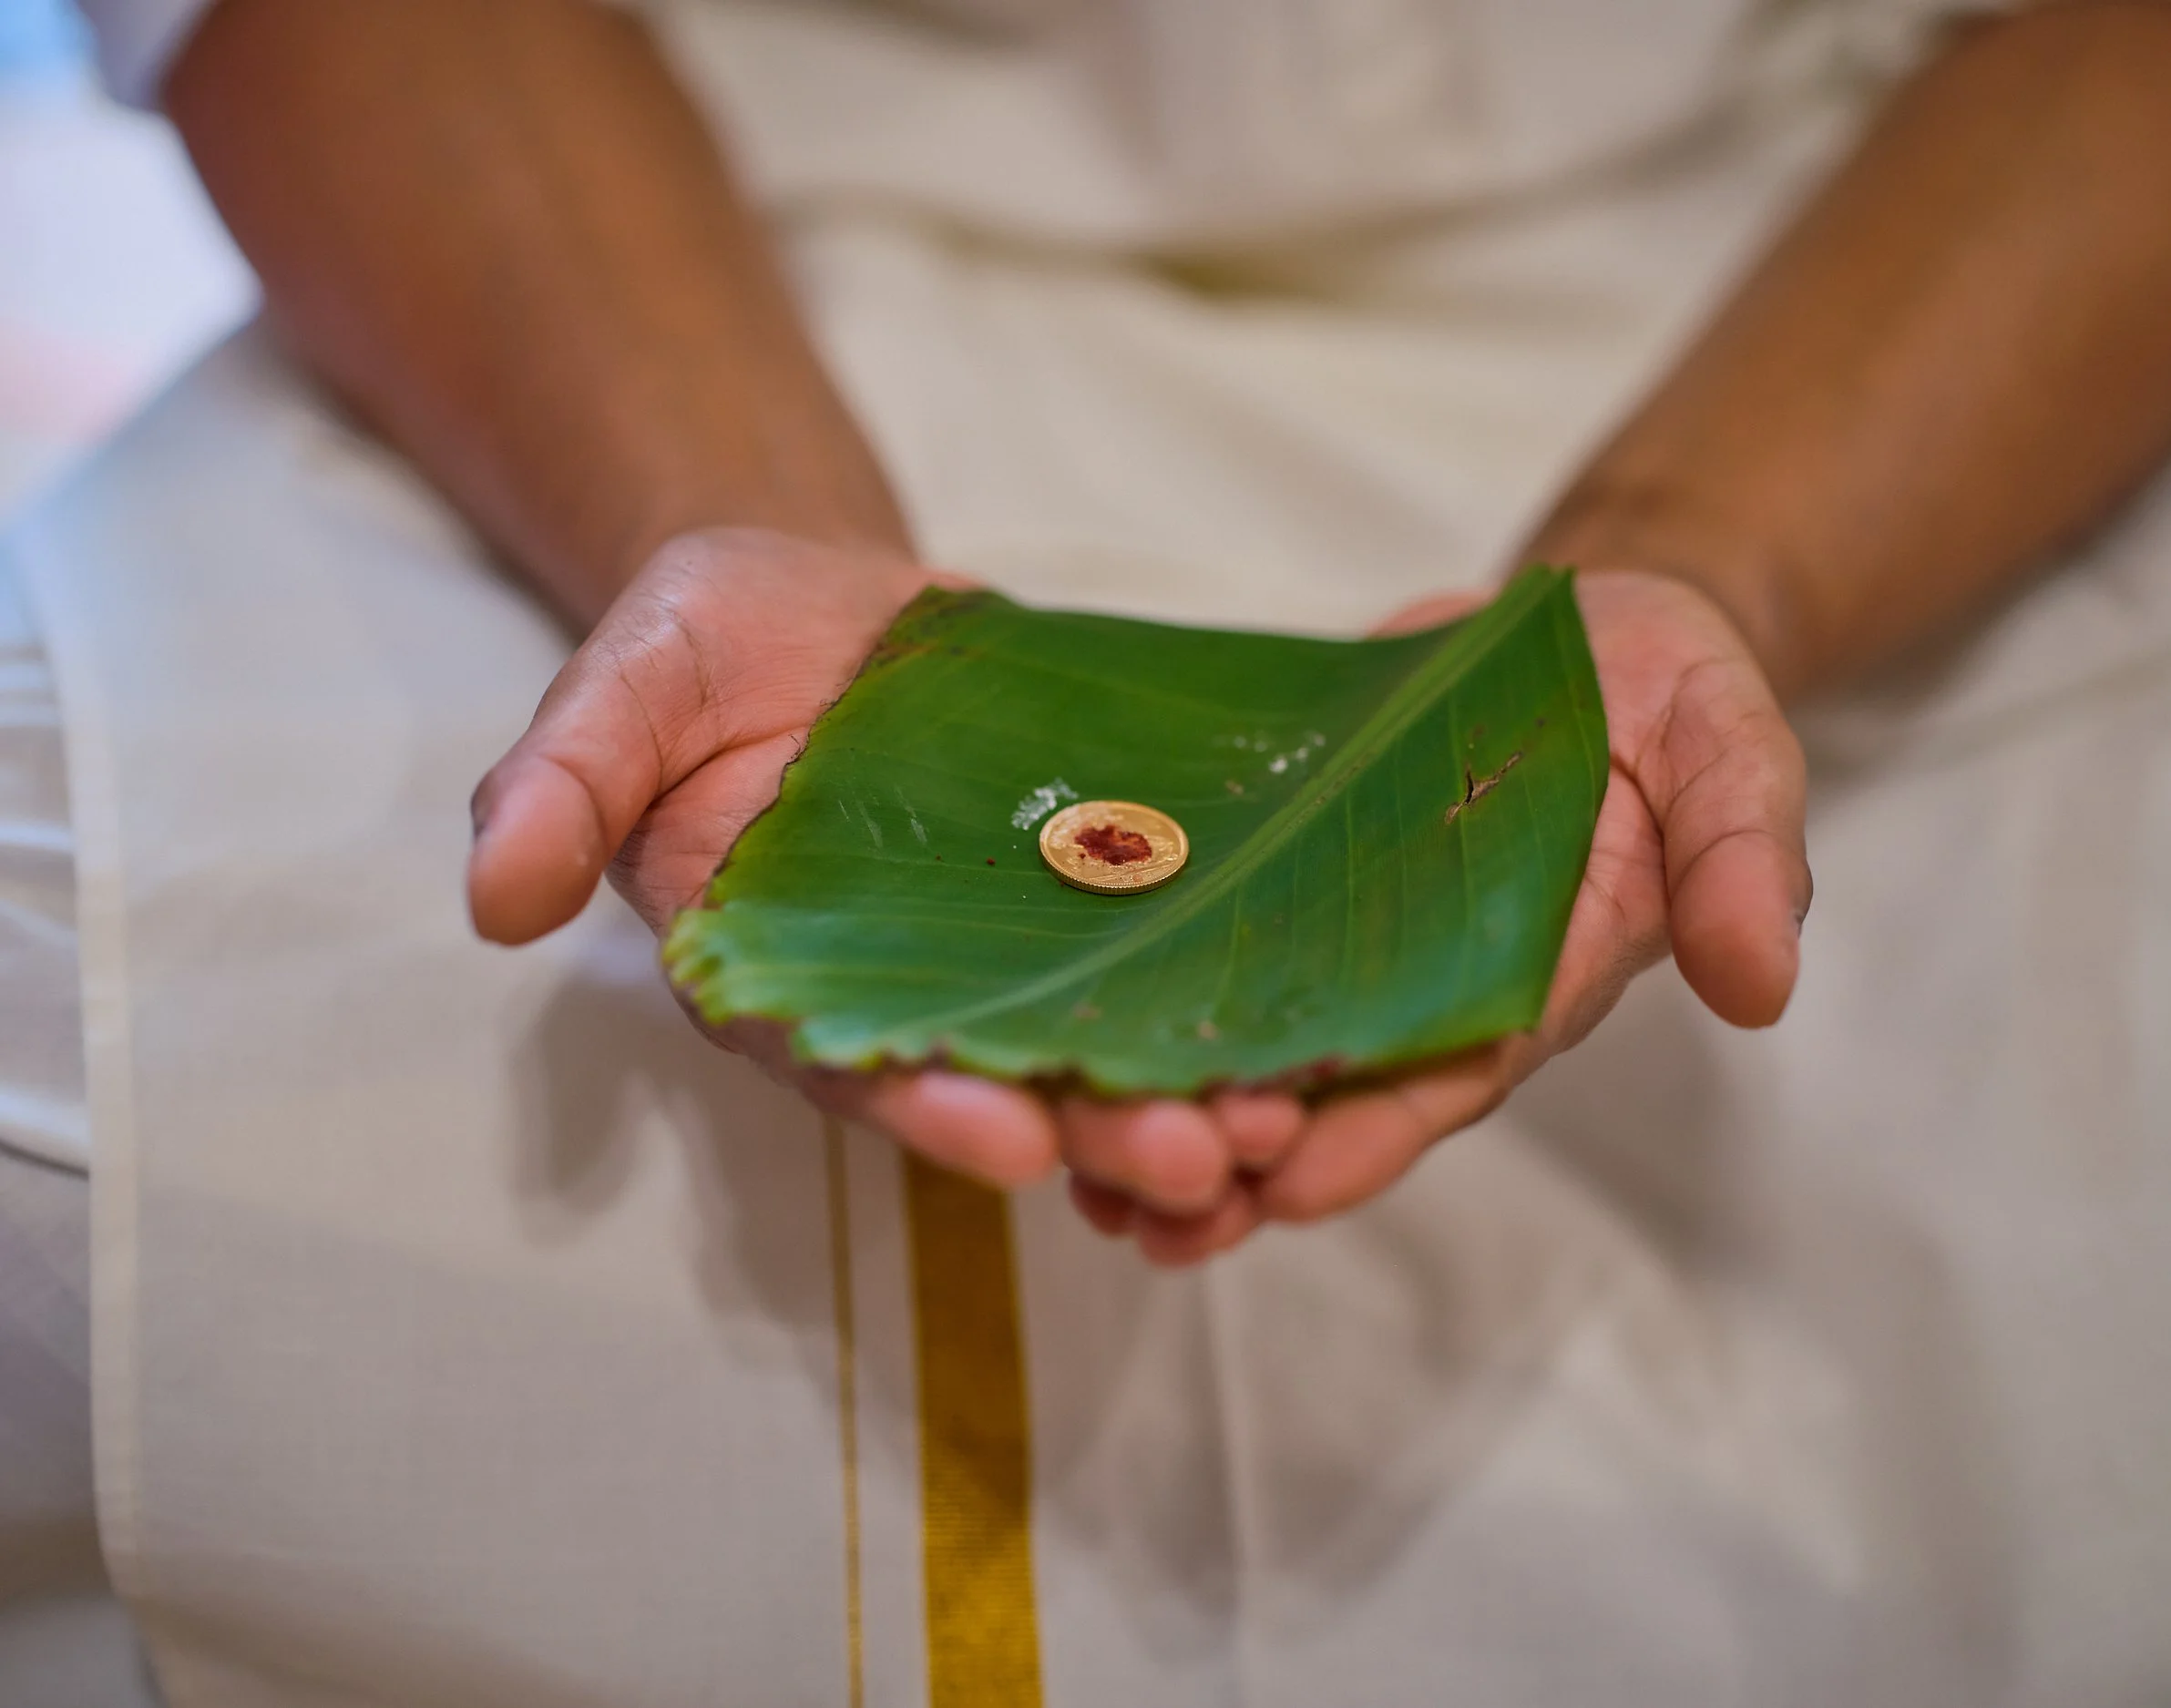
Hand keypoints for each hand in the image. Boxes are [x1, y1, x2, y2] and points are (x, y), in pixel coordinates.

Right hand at [467, 527, 1311, 1188]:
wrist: (824, 604)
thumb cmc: (706, 646)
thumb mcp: (626, 680)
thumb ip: (563, 784)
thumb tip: (491, 900)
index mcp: (781, 974)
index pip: (848, 1065)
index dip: (925, 1107)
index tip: (1013, 1144)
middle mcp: (902, 991)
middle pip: (999, 1082)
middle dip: (1094, 1126)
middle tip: (1198, 1155)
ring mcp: (1008, 950)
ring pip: (1097, 1040)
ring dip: (1182, 1087)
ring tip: (1278, 1114)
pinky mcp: (1095, 892)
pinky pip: (1165, 952)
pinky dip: (1229, 987)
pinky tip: (1315, 1016)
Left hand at [1067, 568, 1810, 1264]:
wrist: (1580, 631)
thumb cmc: (1670, 697)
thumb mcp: (1731, 752)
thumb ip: (1742, 859)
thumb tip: (1763, 985)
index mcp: (1534, 975)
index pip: (1451, 1076)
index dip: (1373, 1135)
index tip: (1290, 1180)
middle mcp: (1425, 983)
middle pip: (1331, 1095)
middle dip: (1239, 1151)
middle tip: (1143, 1186)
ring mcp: (1342, 938)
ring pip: (1250, 1049)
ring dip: (1170, 1115)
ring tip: (1072, 1165)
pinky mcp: (1273, 876)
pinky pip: (1202, 959)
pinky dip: (1138, 1007)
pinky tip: (1048, 1052)